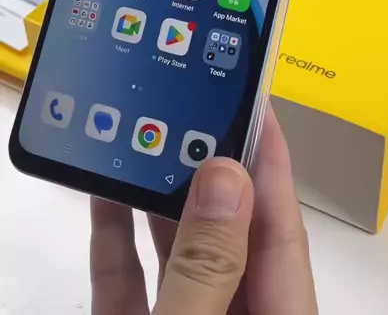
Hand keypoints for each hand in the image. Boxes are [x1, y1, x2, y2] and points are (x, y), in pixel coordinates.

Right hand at [90, 107, 317, 314]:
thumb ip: (207, 262)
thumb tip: (223, 173)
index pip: (282, 231)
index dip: (270, 164)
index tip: (256, 105)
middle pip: (231, 236)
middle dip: (209, 172)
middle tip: (191, 108)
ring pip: (181, 255)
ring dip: (160, 200)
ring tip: (147, 139)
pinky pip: (133, 282)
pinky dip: (118, 241)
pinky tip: (104, 196)